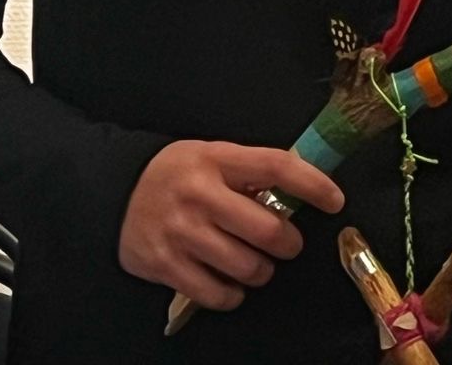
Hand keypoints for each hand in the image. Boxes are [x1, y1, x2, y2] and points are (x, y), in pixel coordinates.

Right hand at [118, 140, 343, 311]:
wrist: (116, 193)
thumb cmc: (179, 173)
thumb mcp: (214, 156)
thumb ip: (250, 172)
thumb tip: (300, 193)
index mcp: (217, 159)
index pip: (277, 167)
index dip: (313, 185)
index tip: (335, 201)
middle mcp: (200, 196)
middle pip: (266, 229)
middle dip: (289, 243)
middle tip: (289, 245)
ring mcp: (181, 233)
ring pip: (245, 266)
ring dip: (263, 272)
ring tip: (260, 265)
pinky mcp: (164, 265)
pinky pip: (214, 293)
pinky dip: (233, 294)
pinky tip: (233, 285)